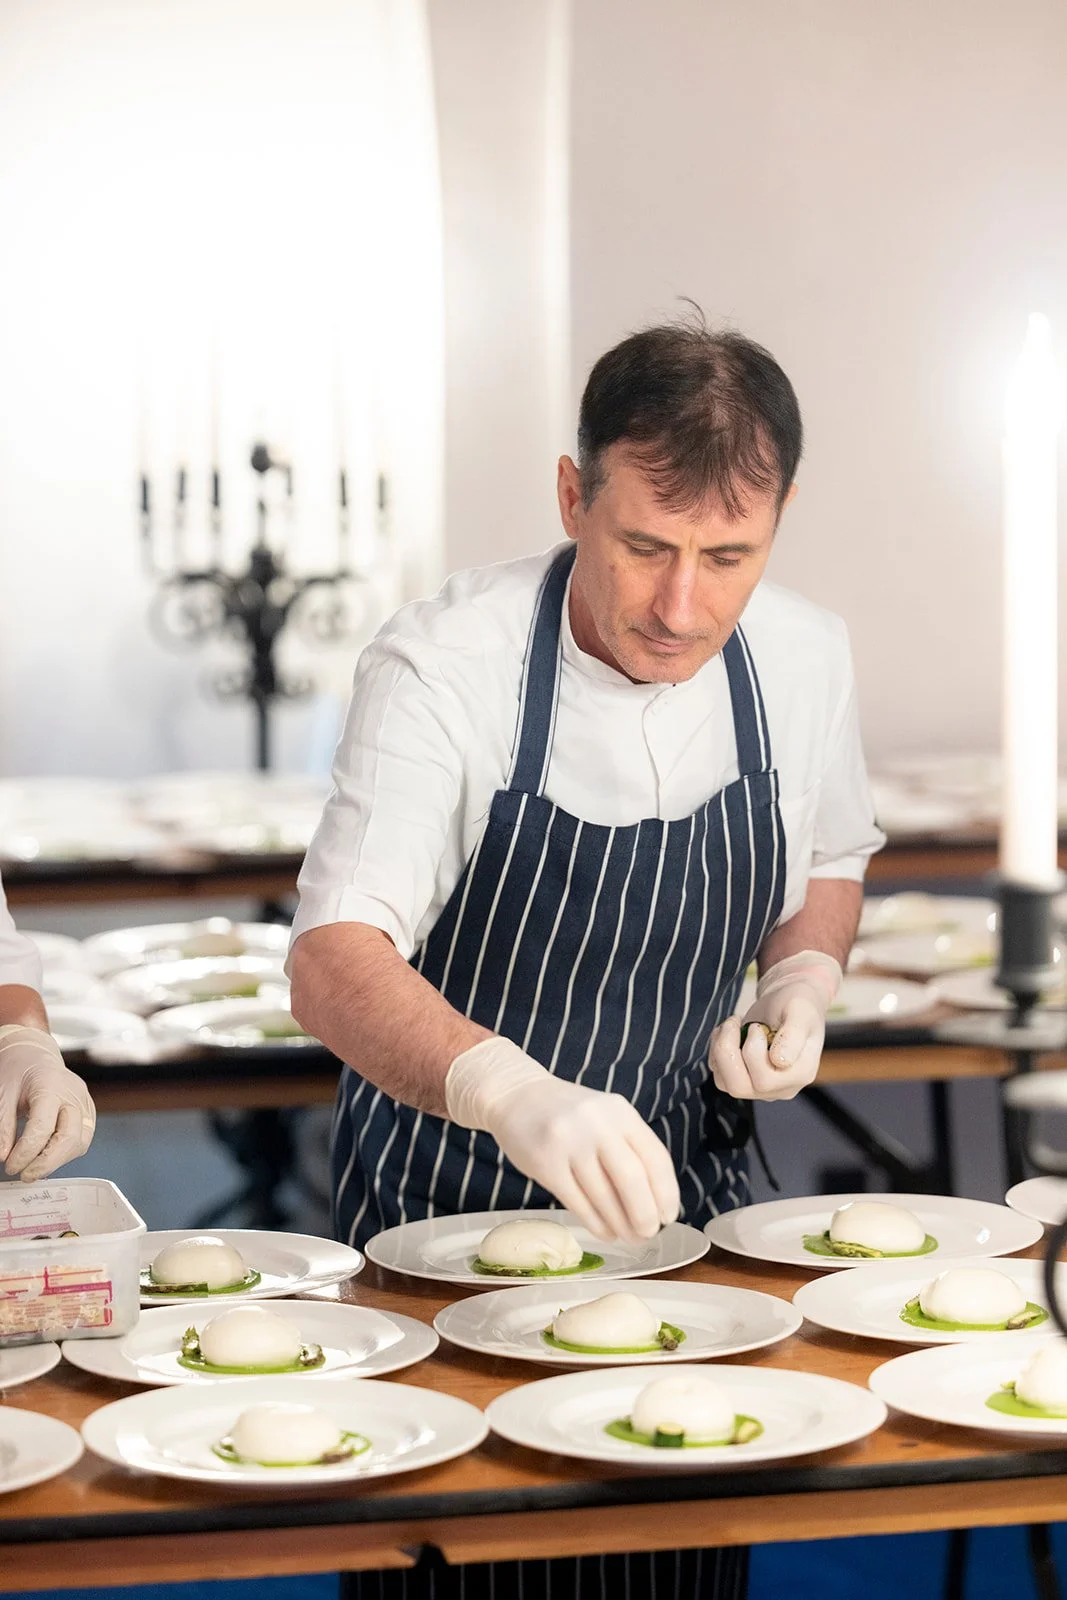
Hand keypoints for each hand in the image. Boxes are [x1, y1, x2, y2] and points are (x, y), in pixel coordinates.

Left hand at [0, 1025, 96, 1180]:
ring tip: (33, 1167)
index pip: (42, 1128)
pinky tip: (46, 1155)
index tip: (10, 1166)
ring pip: (80, 1143)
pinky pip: (82, 1139)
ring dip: (57, 1161)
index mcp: (51, 1086)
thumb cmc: (18, 1071)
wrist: (34, 1054)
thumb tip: (4, 1157)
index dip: (26, 1153)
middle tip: (24, 1175)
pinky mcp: (88, 1111)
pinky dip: (64, 1152)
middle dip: (46, 1163)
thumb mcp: (2, 1095)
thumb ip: (3, 1126)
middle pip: (69, 1138)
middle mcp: (74, 1094)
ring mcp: (85, 1103)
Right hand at [445, 1037, 679, 1241]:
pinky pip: (578, 1203)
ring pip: (603, 1196)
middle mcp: (597, 1125)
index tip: (669, 1216)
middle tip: (649, 1233)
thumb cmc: (569, 1114)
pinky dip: (596, 1223)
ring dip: (620, 1224)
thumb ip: (629, 1147)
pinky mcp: (545, 1164)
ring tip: (628, 1237)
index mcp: (621, 1112)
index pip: (655, 1157)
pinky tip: (605, 1233)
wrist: (516, 1096)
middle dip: (645, 1214)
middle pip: (632, 1179)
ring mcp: (569, 1143)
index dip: (667, 1192)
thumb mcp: (605, 1116)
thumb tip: (656, 1201)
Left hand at [709, 951, 841, 1101]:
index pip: (766, 1080)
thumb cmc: (797, 1005)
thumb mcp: (800, 1012)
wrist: (787, 1002)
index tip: (757, 1026)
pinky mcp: (743, 1080)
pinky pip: (719, 1076)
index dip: (752, 1050)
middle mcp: (781, 1088)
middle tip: (735, 1022)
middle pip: (741, 1087)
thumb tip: (779, 1061)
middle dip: (729, 1050)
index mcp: (800, 1074)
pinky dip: (716, 1051)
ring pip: (726, 1084)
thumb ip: (793, 1035)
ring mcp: (761, 1088)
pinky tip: (729, 1032)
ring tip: (731, 1024)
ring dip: (720, 1049)